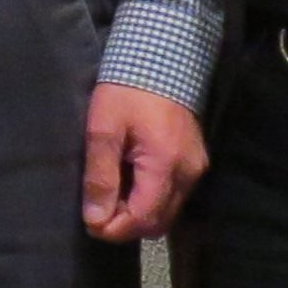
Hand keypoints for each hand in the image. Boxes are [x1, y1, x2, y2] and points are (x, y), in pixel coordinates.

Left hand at [80, 84, 204, 241]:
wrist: (161, 59)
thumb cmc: (126, 91)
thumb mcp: (102, 129)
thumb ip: (100, 176)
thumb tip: (96, 219)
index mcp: (166, 166)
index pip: (144, 219)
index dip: (115, 229)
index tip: (90, 224)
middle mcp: (189, 174)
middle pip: (158, 222)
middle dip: (126, 225)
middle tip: (97, 211)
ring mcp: (196, 169)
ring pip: (168, 212)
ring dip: (138, 213)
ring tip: (110, 196)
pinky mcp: (195, 162)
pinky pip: (174, 196)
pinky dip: (150, 199)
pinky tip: (128, 183)